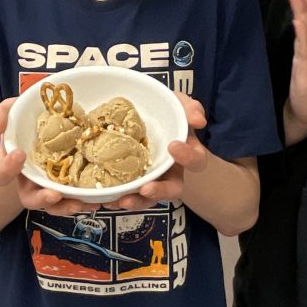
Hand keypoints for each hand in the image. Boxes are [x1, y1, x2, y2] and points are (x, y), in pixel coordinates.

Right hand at [0, 98, 91, 216]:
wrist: (43, 127)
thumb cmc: (23, 121)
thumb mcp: (9, 112)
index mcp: (10, 165)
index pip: (1, 174)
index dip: (8, 167)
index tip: (19, 154)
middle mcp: (28, 180)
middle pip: (30, 198)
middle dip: (42, 199)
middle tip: (54, 194)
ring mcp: (48, 185)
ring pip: (53, 205)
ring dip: (65, 206)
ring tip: (79, 203)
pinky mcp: (67, 185)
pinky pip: (73, 199)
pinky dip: (84, 202)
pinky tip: (95, 201)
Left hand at [105, 94, 207, 209]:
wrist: (148, 123)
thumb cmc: (167, 115)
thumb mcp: (178, 106)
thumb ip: (189, 108)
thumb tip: (198, 120)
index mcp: (187, 154)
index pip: (196, 160)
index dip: (188, 156)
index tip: (173, 146)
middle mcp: (172, 172)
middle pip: (173, 189)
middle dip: (160, 191)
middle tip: (146, 189)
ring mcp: (153, 180)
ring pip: (150, 198)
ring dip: (137, 201)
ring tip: (122, 200)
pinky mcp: (135, 183)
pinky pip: (130, 196)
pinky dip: (118, 199)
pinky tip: (107, 199)